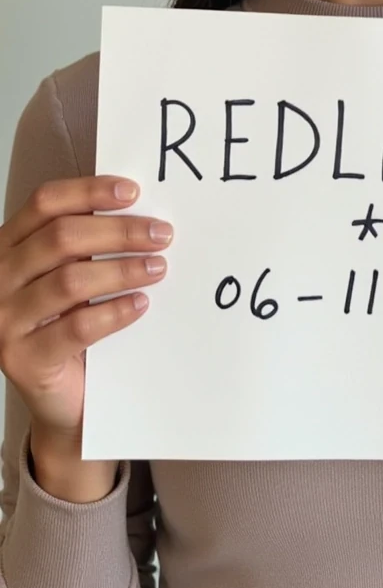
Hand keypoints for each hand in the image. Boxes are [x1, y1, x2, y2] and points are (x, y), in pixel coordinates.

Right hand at [0, 177, 171, 441]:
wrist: (60, 397)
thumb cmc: (67, 325)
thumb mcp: (71, 275)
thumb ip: (88, 244)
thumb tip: (140, 211)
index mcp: (7, 246)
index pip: (44, 203)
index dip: (89, 191)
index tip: (133, 191)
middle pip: (61, 238)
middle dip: (119, 231)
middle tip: (161, 235)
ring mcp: (5, 320)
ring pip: (70, 280)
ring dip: (122, 270)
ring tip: (157, 268)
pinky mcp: (23, 359)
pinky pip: (77, 327)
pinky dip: (114, 312)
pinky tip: (140, 304)